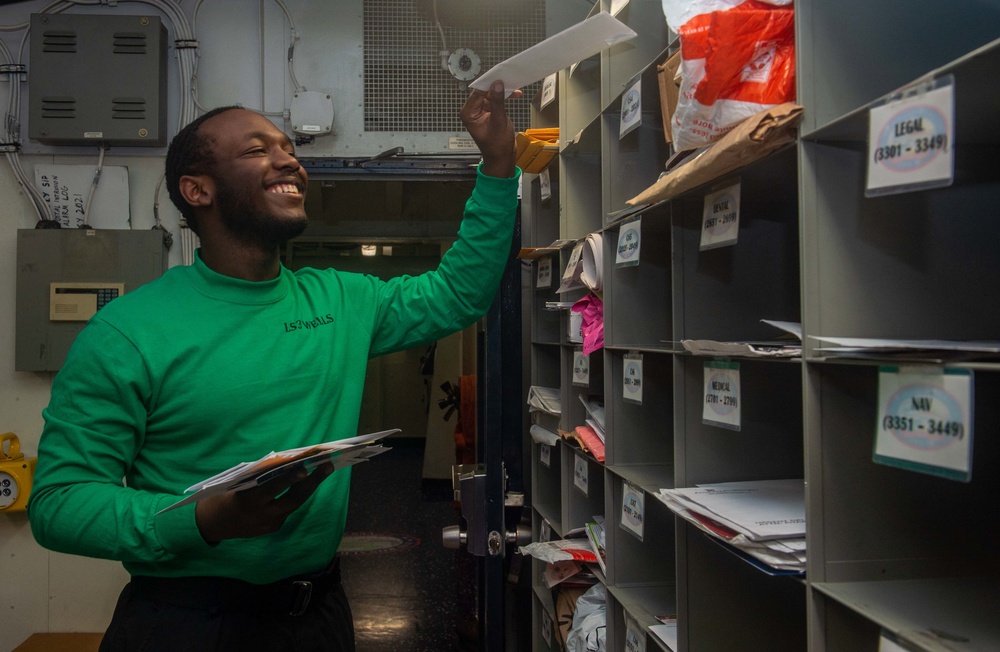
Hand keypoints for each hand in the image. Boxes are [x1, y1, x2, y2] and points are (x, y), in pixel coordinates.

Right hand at [195, 462, 334, 542]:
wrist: (212, 524)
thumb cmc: (224, 495)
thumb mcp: (239, 483)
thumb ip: (261, 476)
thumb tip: (286, 463)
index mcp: (250, 501)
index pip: (275, 488)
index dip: (291, 478)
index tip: (306, 468)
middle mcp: (262, 515)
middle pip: (294, 500)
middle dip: (312, 483)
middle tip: (327, 467)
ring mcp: (269, 524)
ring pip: (294, 505)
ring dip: (307, 488)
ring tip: (320, 472)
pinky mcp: (272, 528)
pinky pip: (287, 510)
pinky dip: (293, 496)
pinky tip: (302, 484)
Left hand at [460, 80, 521, 177]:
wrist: (502, 158)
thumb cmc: (497, 145)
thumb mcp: (498, 122)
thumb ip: (497, 102)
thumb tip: (497, 84)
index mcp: (468, 113)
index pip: (478, 91)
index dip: (489, 82)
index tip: (500, 74)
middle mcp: (472, 110)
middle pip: (484, 91)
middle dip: (497, 86)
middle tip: (509, 78)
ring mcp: (480, 111)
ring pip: (491, 94)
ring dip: (503, 91)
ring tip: (515, 86)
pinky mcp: (488, 112)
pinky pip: (495, 100)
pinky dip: (504, 97)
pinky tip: (514, 94)